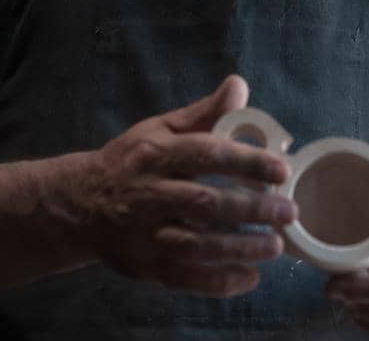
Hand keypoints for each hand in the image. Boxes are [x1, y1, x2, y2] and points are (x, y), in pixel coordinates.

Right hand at [74, 75, 297, 296]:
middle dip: (250, 209)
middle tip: (288, 213)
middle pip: (204, 204)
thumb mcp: (160, 129)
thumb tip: (239, 86)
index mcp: (156, 154)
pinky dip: (218, 283)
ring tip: (275, 247)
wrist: (79, 204)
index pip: (205, 155)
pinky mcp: (144, 266)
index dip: (245, 162)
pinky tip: (249, 277)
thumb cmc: (131, 161)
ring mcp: (144, 234)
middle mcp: (148, 194)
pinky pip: (184, 278)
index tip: (281, 170)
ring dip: (239, 249)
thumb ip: (203, 113)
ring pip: (196, 246)